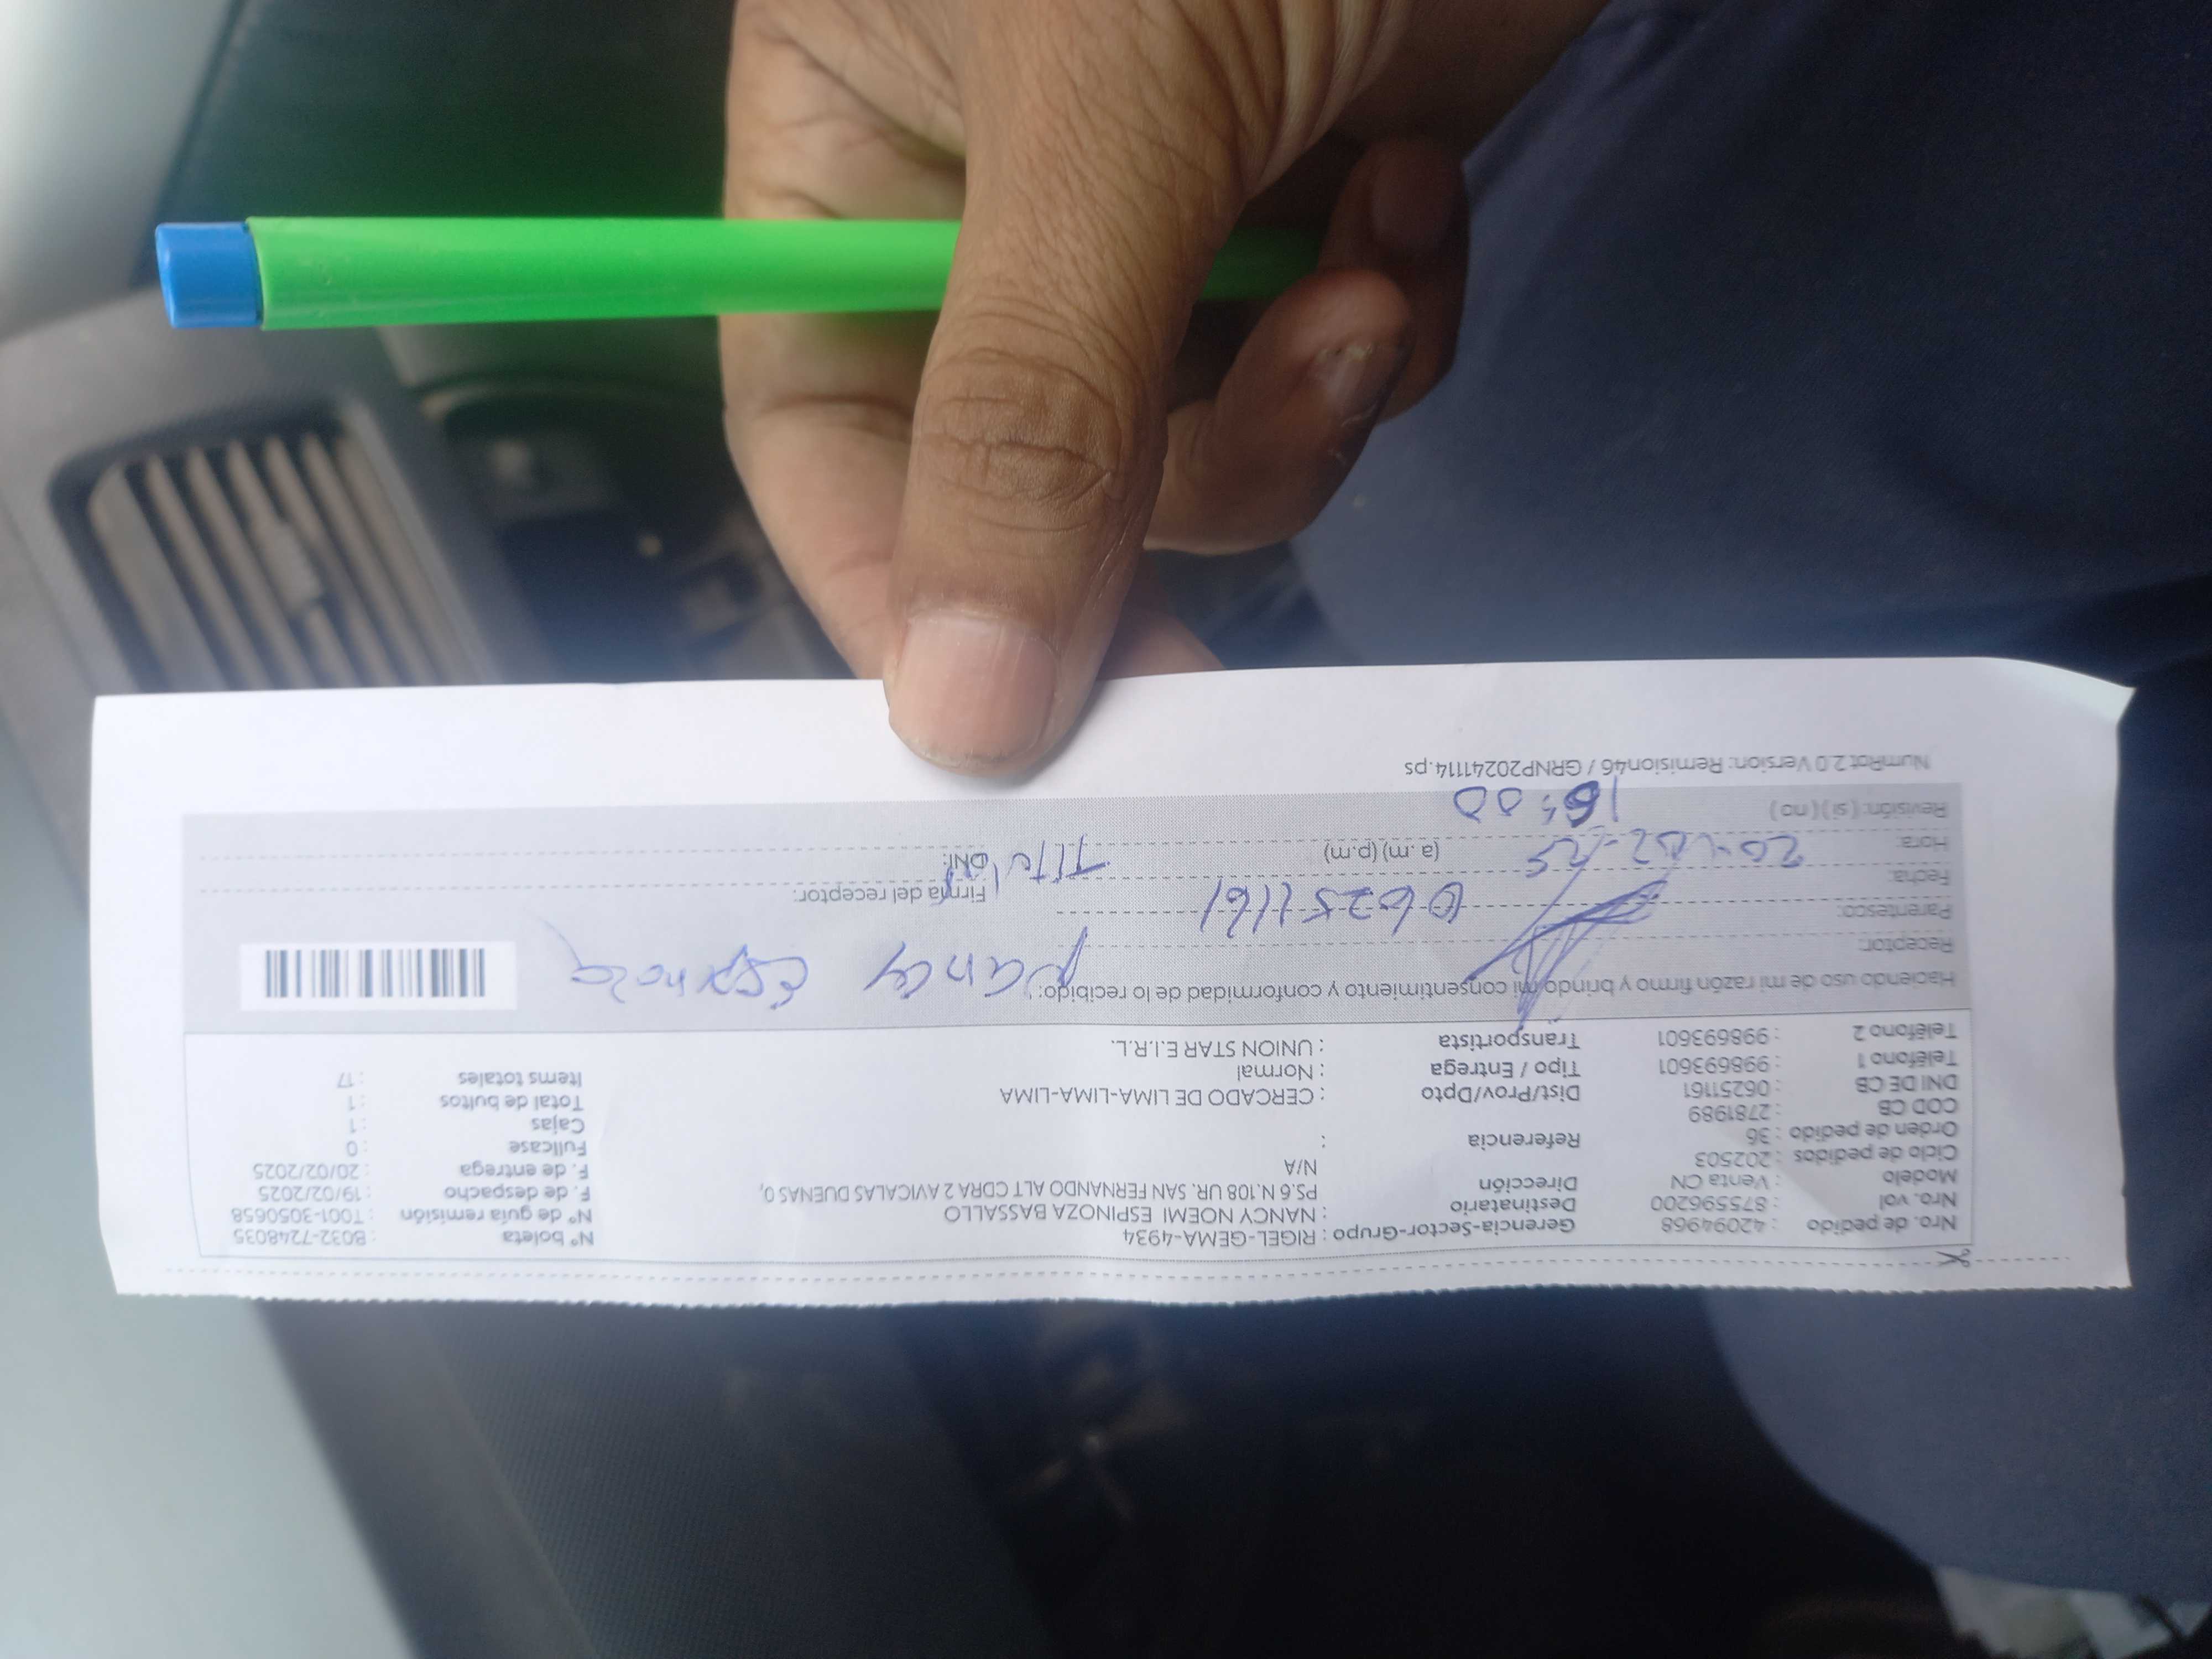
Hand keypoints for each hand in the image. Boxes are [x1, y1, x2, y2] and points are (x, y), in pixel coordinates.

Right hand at [722, 0, 1590, 771]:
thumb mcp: (1104, 113)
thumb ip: (1029, 409)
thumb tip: (953, 709)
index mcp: (848, 152)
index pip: (822, 435)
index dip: (905, 592)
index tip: (1012, 727)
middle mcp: (984, 208)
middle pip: (1032, 485)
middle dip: (1171, 484)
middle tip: (1286, 411)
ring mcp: (1157, 222)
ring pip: (1200, 453)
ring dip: (1306, 395)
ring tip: (1368, 246)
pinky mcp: (1304, 220)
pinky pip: (1326, 377)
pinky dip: (1387, 321)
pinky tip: (1412, 190)